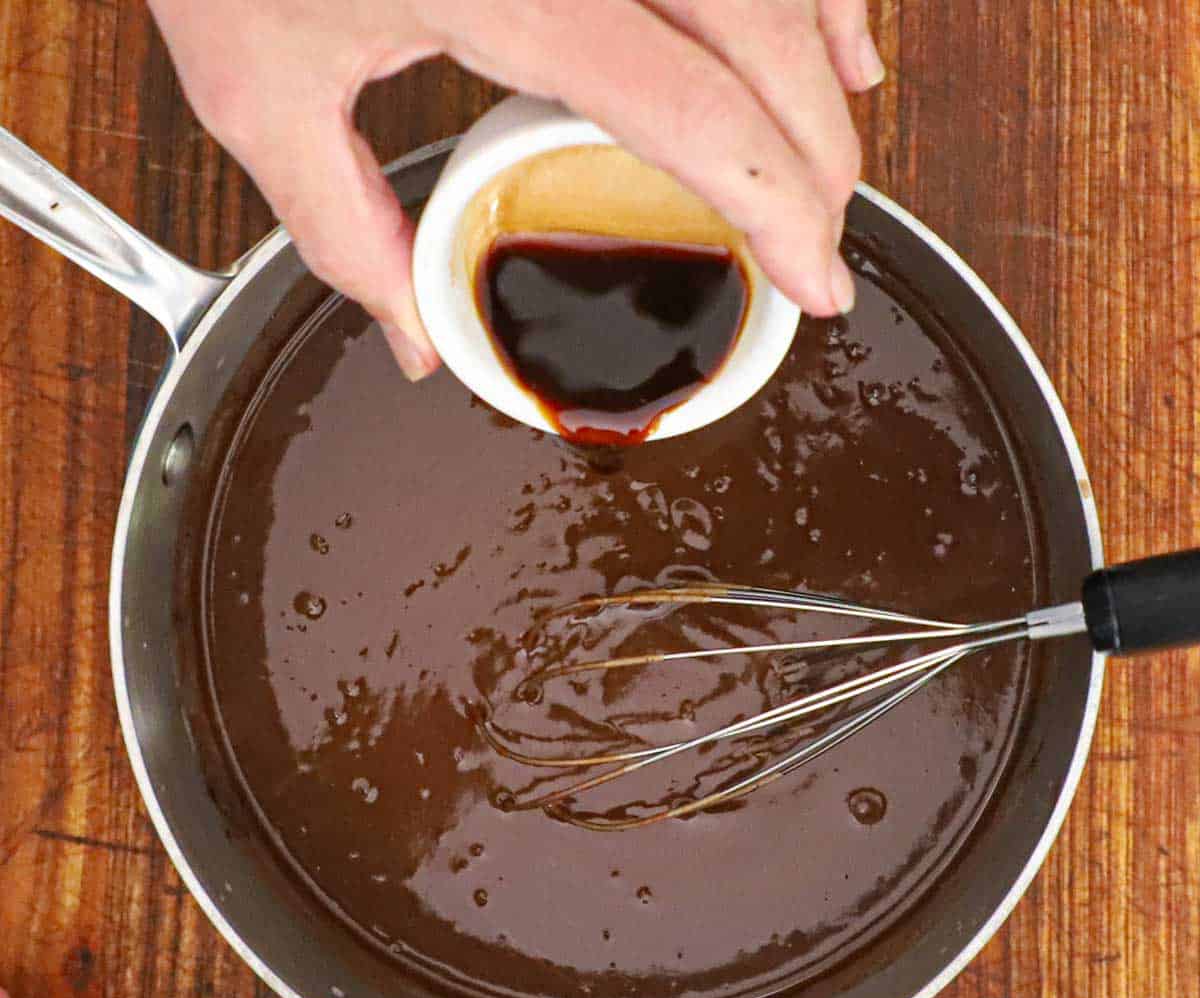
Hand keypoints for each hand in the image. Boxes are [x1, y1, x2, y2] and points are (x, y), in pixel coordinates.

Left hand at [148, 0, 882, 377]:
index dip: (778, 202)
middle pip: (760, 31)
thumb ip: (344, 229)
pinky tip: (821, 27)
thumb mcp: (256, 88)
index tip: (817, 279)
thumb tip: (417, 339)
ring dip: (822, 59)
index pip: (692, 109)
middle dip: (818, 149)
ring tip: (837, 151)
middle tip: (827, 238)